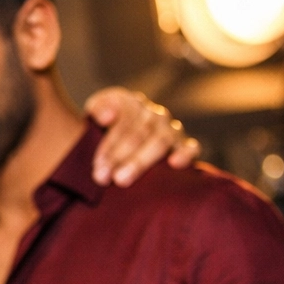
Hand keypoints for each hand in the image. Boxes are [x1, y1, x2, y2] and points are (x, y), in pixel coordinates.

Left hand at [84, 87, 200, 185]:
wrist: (115, 144)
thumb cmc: (100, 132)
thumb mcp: (93, 118)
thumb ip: (97, 111)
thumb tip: (107, 116)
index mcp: (131, 103)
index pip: (124, 117)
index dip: (110, 142)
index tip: (96, 164)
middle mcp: (153, 114)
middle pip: (140, 132)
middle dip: (119, 156)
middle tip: (102, 177)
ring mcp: (170, 129)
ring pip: (161, 140)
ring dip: (140, 161)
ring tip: (121, 179)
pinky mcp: (183, 145)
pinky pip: (191, 147)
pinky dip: (185, 153)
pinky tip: (175, 164)